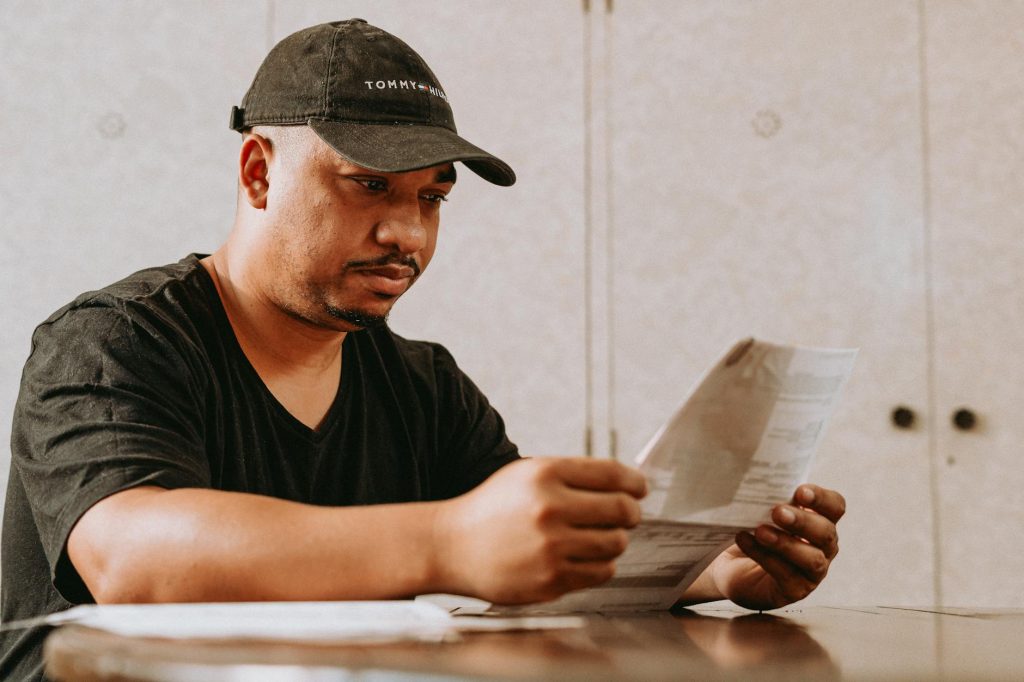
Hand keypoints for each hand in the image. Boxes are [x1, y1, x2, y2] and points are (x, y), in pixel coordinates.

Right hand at [434, 457, 646, 604]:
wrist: (451, 546)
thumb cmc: (494, 508)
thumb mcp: (527, 475)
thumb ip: (573, 477)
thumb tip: (628, 485)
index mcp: (546, 474)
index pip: (613, 474)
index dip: (635, 482)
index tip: (640, 489)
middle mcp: (550, 508)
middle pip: (622, 510)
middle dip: (630, 513)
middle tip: (626, 515)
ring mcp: (551, 546)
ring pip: (617, 543)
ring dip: (615, 540)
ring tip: (598, 537)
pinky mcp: (551, 579)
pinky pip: (602, 571)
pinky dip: (600, 564)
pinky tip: (582, 557)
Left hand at [704, 484, 844, 610]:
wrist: (732, 566)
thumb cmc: (755, 531)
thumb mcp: (764, 511)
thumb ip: (771, 498)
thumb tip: (760, 479)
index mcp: (821, 520)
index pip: (835, 507)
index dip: (822, 498)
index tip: (800, 491)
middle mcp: (824, 547)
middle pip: (826, 533)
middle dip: (803, 521)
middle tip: (777, 512)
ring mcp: (813, 572)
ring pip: (811, 559)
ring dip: (786, 543)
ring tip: (761, 531)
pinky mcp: (795, 590)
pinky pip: (785, 575)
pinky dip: (764, 556)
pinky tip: (745, 540)